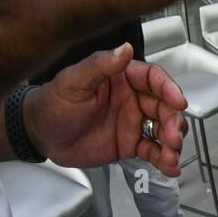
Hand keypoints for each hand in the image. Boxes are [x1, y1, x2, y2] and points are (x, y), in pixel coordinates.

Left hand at [25, 44, 189, 177]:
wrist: (38, 136)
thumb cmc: (52, 104)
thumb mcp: (72, 82)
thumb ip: (100, 65)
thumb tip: (125, 49)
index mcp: (121, 78)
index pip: (154, 79)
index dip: (169, 89)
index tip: (178, 101)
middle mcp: (132, 99)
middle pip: (164, 107)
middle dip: (173, 122)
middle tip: (172, 137)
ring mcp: (133, 122)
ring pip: (163, 130)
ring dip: (172, 143)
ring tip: (170, 156)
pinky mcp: (130, 144)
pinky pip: (153, 151)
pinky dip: (164, 159)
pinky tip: (169, 167)